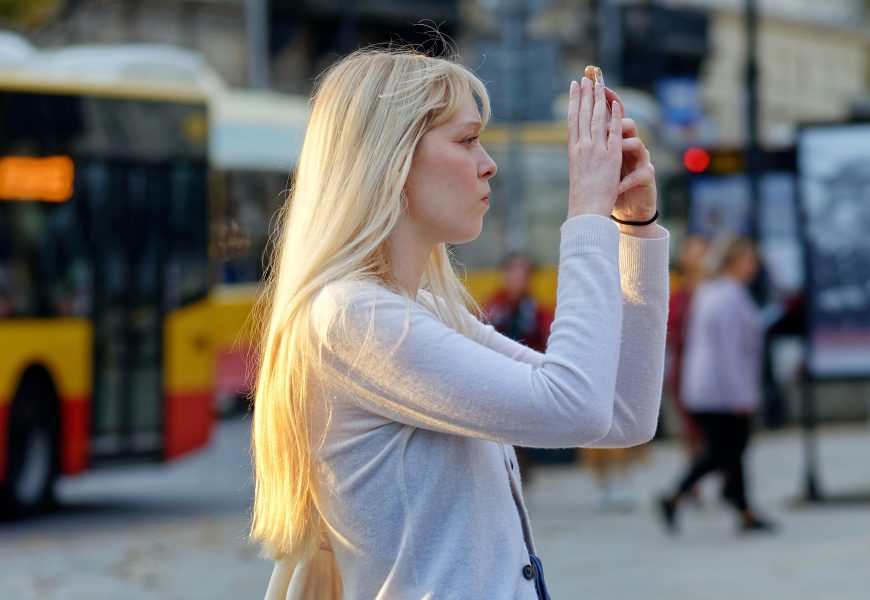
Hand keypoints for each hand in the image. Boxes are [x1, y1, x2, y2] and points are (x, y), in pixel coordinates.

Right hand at [566, 77, 622, 218]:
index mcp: (573, 151)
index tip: (574, 87)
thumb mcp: (578, 173)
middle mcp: (582, 147)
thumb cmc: (582, 198)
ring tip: (599, 83)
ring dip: (598, 99)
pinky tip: (616, 104)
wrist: (585, 210)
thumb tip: (581, 149)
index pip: (572, 119)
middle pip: (583, 114)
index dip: (574, 101)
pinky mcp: (610, 156)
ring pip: (596, 118)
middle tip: (586, 77)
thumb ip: (581, 157)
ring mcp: (596, 150)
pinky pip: (613, 132)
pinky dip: (615, 117)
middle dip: (585, 94)